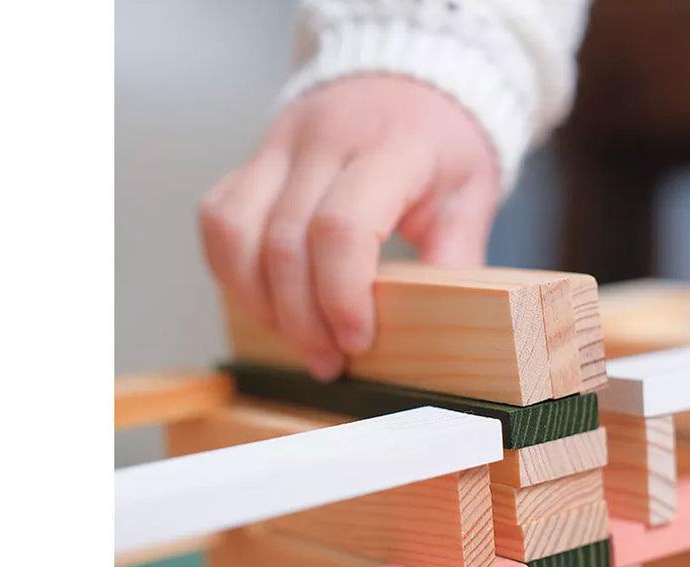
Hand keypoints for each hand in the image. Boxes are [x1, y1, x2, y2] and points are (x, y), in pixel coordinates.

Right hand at [199, 75, 499, 379]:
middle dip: (301, 318)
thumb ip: (456, 256)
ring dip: (259, 301)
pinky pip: (218, 218)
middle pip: (284, 241)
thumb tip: (447, 324)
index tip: (357, 340)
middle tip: (328, 363)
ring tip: (296, 339)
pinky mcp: (254, 157)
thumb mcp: (471, 194)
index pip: (341, 226)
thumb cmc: (442, 144)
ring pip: (235, 230)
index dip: (340, 295)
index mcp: (390, 146)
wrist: (409, 80)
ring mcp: (279, 143)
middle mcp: (324, 138)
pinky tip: (267, 302)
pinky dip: (232, 271)